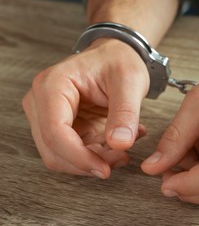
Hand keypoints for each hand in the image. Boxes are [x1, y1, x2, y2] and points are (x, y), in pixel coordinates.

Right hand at [23, 39, 148, 177]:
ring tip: (123, 151)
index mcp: (53, 85)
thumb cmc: (119, 61)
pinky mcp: (61, 126)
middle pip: (54, 150)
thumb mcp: (130, 81)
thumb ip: (125, 112)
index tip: (105, 169)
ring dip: (93, 161)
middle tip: (122, 158)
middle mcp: (42, 101)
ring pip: (62, 156)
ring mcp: (48, 115)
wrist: (117, 55)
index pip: (54, 132)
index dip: (79, 157)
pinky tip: (118, 146)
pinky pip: (73, 152)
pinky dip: (95, 156)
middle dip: (88, 162)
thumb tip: (120, 144)